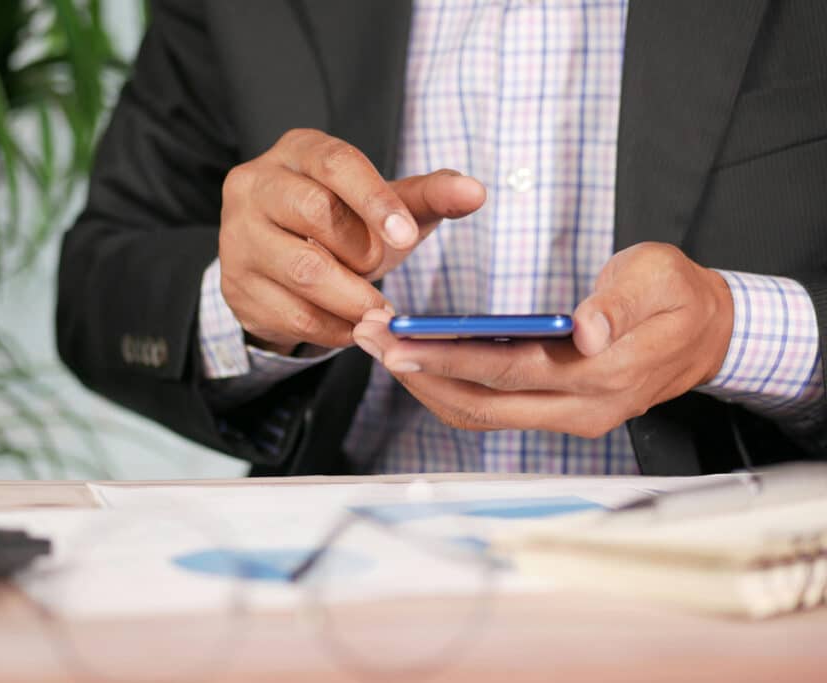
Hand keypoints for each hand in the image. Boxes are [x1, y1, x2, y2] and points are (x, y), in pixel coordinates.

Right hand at [219, 128, 485, 353]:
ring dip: (352, 298)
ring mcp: (238, 237)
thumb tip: (475, 191)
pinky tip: (352, 327)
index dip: (375, 200)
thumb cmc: (344, 223)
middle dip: (362, 251)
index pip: (336, 164)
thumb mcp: (388, 205)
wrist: (285, 263)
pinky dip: (333, 328)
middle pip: (314, 214)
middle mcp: (255, 184)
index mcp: (298, 151)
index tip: (408, 236)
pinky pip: (290, 313)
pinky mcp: (235, 285)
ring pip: (301, 270)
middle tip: (383, 272)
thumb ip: (431, 196)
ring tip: (379, 311)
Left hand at [351, 243, 734, 437]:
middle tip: (368, 337)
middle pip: (482, 402)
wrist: (707, 335)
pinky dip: (449, 387)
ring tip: (378, 344)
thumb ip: (620, 303)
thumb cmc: (679, 295)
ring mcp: (570, 418)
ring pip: (480, 413)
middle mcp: (583, 410)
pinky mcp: (558, 415)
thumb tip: (585, 331)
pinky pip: (492, 409)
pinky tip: (418, 360)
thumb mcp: (659, 277)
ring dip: (425, 383)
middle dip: (419, 373)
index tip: (399, 342)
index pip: (511, 371)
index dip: (450, 359)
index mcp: (606, 374)